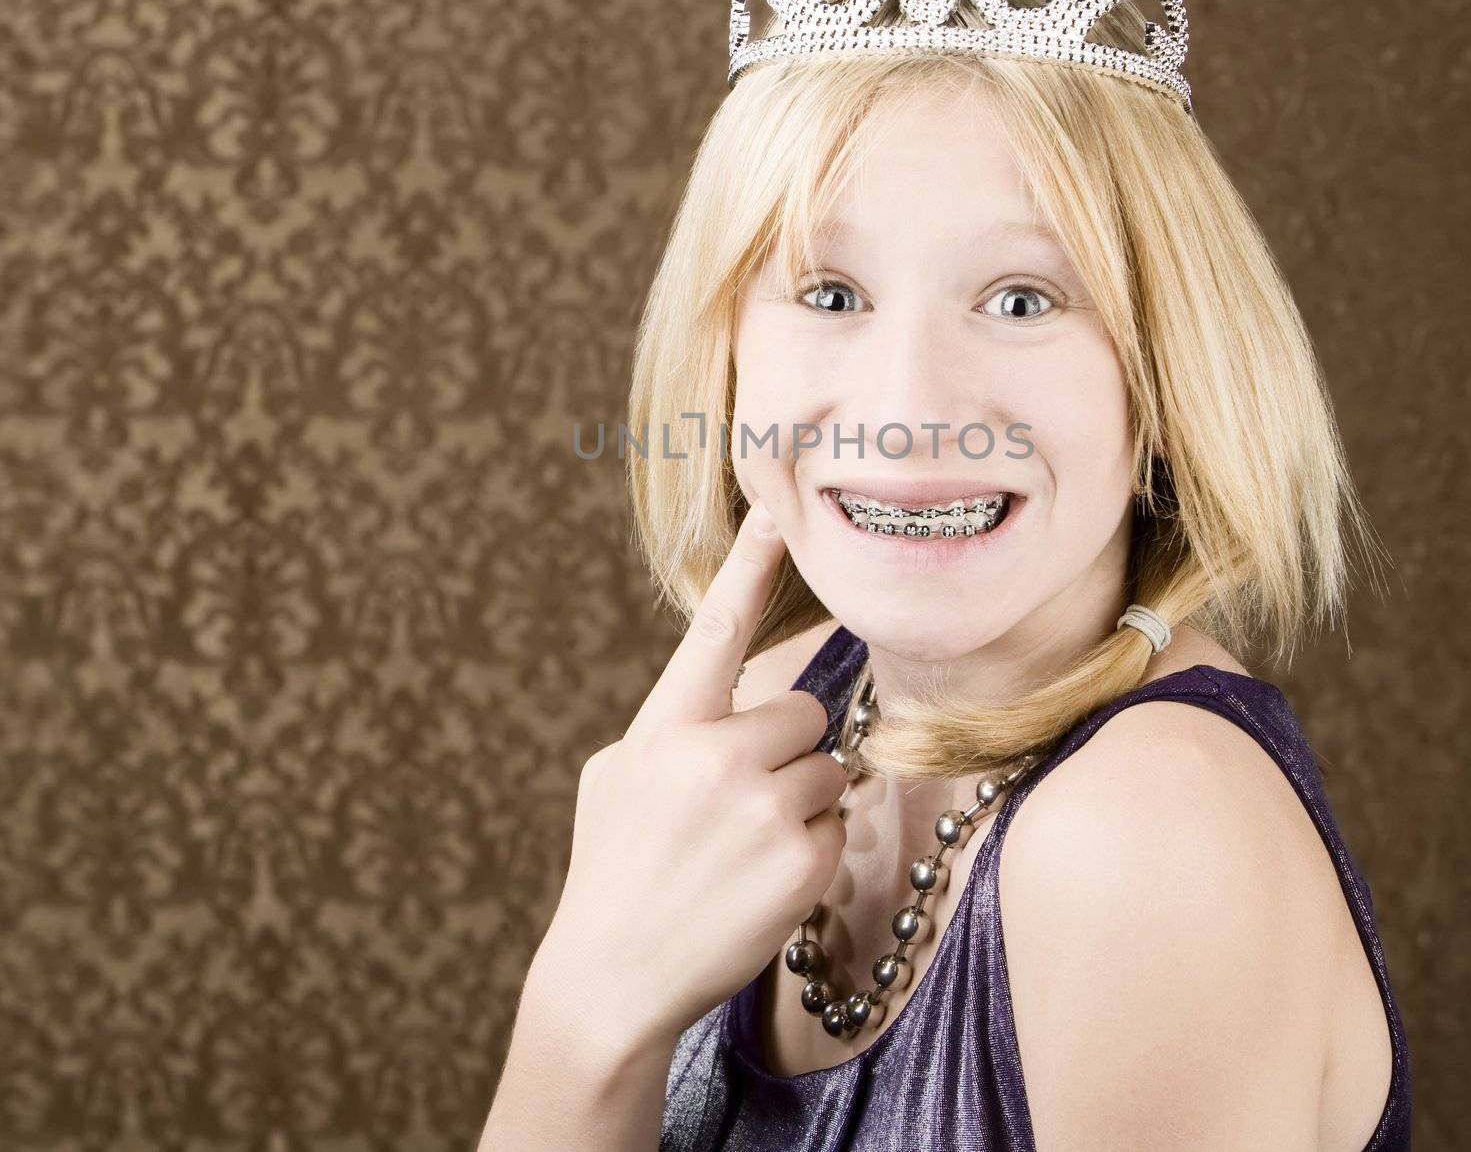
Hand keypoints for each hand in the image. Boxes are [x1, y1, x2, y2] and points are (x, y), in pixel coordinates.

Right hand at [534, 502, 847, 1052]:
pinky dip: (811, 855)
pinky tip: (760, 885)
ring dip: (802, 804)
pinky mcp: (799, 859)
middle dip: (788, 750)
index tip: (777, 512)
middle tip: (744, 804)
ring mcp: (760, 806)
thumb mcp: (616, 780)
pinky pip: (837, 827)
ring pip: (828, 769)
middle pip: (804, 710)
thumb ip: (673, 728)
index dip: (749, 567)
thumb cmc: (613, 872)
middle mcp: (713, 755)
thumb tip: (729, 704)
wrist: (609, 982)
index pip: (715, 630)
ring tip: (744, 851)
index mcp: (664, 728)